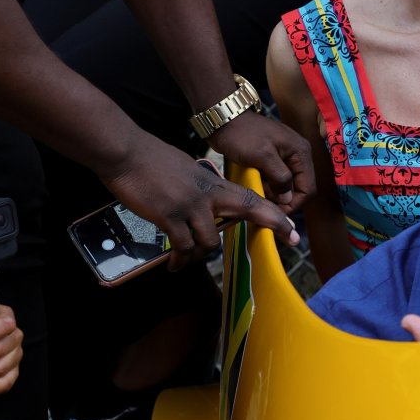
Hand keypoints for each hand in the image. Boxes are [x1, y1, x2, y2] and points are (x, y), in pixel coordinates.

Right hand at [101, 133, 297, 268]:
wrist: (126, 153)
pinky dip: (180, 261)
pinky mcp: (170, 217)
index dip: (274, 213)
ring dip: (201, 255)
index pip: (251, 198)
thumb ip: (202, 188)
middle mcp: (207, 195)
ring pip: (210, 243)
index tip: (292, 228)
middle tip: (290, 240)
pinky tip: (174, 266)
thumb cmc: (151, 159)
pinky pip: (183, 248)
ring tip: (188, 259)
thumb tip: (208, 202)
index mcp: (212, 184)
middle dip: (273, 225)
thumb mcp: (186, 170)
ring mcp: (190, 206)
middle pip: (249, 209)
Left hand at [207, 113, 314, 213]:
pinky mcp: (273, 159)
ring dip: (274, 193)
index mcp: (300, 152)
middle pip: (299, 187)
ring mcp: (285, 156)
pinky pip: (276, 179)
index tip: (276, 212)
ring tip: (258, 192)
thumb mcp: (262, 156)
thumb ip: (280, 178)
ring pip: (286, 185)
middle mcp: (297, 154)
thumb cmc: (242, 135)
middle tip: (264, 202)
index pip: (308, 188)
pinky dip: (267, 185)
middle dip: (283, 198)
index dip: (294, 203)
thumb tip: (288, 199)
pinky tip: (255, 184)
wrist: (224, 119)